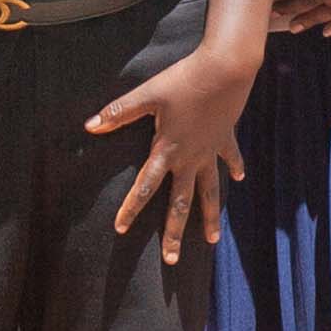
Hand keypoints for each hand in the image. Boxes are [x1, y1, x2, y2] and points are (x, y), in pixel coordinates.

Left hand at [90, 44, 260, 257]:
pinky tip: (239, 179)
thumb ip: (120, 112)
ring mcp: (210, 150)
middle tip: (170, 260)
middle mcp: (190, 158)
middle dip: (174, 233)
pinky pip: (230, 158)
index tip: (120, 229)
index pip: (144, 186)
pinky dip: (234, 168)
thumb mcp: (148, 94)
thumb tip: (90, 126)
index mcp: (167, 150)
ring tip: (211, 241)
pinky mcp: (226, 137)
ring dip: (209, 216)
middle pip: (180, 203)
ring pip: (209, 191)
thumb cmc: (184, 80)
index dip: (131, 208)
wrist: (225, 69)